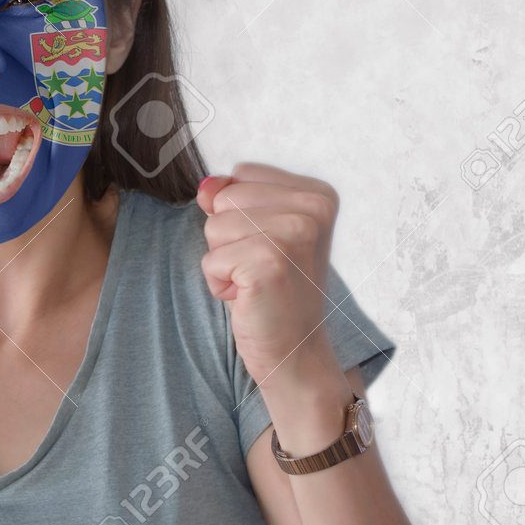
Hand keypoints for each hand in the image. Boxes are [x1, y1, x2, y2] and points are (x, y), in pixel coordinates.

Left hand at [197, 162, 339, 387]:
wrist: (295, 350)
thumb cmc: (274, 288)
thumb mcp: (252, 231)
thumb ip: (229, 196)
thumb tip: (207, 185)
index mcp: (317, 194)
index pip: (240, 175)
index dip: (239, 214)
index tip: (268, 246)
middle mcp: (313, 208)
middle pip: (224, 198)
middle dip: (228, 237)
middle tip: (259, 267)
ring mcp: (295, 233)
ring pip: (213, 227)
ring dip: (224, 261)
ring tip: (255, 281)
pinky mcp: (270, 262)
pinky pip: (211, 260)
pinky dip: (220, 284)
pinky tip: (250, 297)